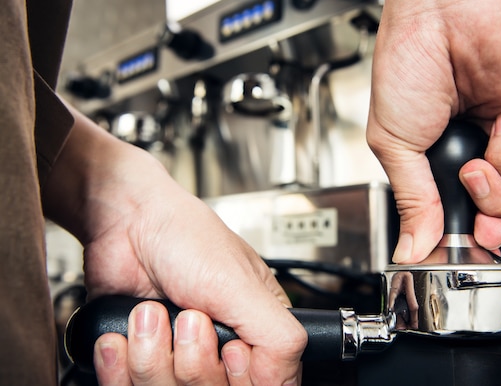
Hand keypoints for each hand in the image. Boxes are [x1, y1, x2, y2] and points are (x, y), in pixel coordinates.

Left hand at [43, 111, 305, 384]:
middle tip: (189, 316)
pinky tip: (125, 332)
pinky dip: (118, 363)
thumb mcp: (241, 285)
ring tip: (154, 313)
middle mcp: (216, 350)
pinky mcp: (137, 362)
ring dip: (151, 351)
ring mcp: (174, 358)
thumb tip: (286, 380)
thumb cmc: (184, 238)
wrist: (125, 224)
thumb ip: (277, 335)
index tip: (229, 349)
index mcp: (255, 331)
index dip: (239, 377)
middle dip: (191, 358)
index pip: (264, 385)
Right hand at [366, 0, 500, 262]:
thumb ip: (410, 200)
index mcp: (424, 163)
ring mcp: (494, 146)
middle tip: (472, 225)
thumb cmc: (407, 65)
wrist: (445, 19)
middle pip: (482, 217)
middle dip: (480, 226)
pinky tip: (498, 128)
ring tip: (476, 160)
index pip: (441, 217)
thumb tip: (412, 246)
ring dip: (494, 187)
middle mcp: (461, 157)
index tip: (446, 253)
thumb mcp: (392, 144)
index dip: (448, 240)